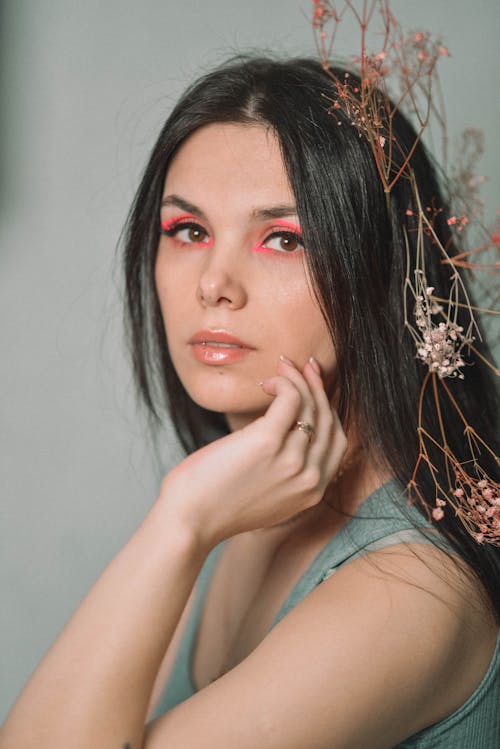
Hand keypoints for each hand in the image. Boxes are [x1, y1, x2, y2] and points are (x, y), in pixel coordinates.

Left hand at [158, 356, 346, 548]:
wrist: (188, 522)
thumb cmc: (215, 507)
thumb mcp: (264, 497)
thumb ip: (283, 476)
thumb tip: (283, 437)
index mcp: (312, 493)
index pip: (336, 442)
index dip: (329, 410)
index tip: (316, 389)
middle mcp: (309, 478)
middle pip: (328, 420)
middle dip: (319, 387)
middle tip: (305, 366)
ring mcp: (292, 461)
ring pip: (310, 406)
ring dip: (297, 378)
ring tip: (282, 365)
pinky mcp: (267, 442)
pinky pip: (290, 399)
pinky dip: (283, 382)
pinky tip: (266, 382)